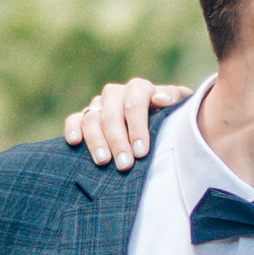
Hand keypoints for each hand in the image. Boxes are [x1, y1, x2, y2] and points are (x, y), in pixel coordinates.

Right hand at [64, 79, 187, 168]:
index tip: (142, 152)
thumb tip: (160, 99)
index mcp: (140, 89)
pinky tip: (74, 142)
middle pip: (111, 112)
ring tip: (103, 162)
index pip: (135, 102)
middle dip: (117, 139)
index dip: (137, 126)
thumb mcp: (181, 111)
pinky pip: (74, 118)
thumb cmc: (172, 122)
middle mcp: (117, 94)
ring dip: (95, 139)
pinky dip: (72, 128)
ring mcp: (99, 105)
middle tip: (125, 165)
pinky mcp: (85, 117)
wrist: (161, 131)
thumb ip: (175, 101)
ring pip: (91, 117)